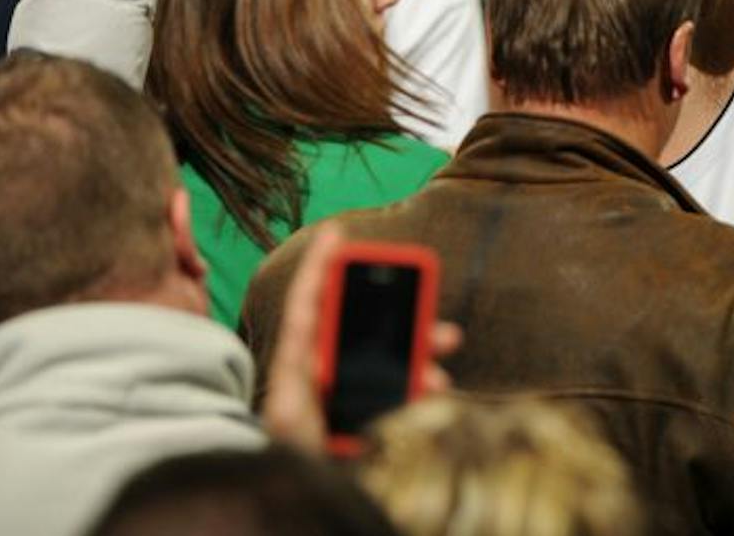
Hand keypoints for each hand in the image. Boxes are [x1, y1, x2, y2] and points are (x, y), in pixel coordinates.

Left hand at [258, 225, 462, 453]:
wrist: (299, 500)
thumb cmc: (287, 458)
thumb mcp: (289, 407)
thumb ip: (302, 363)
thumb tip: (310, 311)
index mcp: (299, 365)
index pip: (308, 305)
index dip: (320, 267)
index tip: (337, 232)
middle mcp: (322, 373)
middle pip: (363, 326)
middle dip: (401, 312)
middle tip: (430, 300)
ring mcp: (345, 394)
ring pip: (390, 357)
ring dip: (421, 352)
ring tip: (445, 357)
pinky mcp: (366, 417)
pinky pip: (400, 391)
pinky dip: (420, 386)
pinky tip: (436, 388)